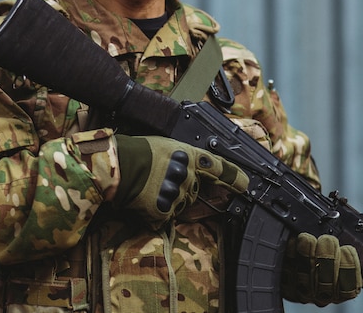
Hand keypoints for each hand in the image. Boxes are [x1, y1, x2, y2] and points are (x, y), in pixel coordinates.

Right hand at [113, 134, 248, 229]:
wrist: (117, 165)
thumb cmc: (137, 151)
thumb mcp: (165, 145)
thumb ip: (183, 157)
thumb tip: (193, 168)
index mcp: (188, 156)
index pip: (218, 168)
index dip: (234, 177)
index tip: (245, 184)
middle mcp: (186, 176)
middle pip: (192, 192)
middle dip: (180, 189)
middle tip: (159, 179)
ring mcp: (175, 194)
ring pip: (178, 205)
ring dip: (167, 201)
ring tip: (147, 187)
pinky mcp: (162, 210)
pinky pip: (163, 217)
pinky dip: (154, 213)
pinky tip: (143, 200)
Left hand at [281, 233, 362, 304]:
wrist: (296, 259)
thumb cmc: (327, 248)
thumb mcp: (347, 242)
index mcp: (344, 287)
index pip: (350, 287)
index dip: (349, 268)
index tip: (346, 249)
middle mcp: (325, 293)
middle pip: (327, 280)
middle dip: (328, 256)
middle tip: (326, 239)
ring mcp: (304, 292)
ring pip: (307, 278)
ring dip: (308, 255)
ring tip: (308, 238)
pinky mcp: (286, 286)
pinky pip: (288, 272)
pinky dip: (290, 255)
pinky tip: (292, 242)